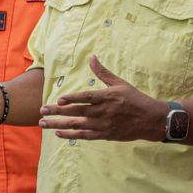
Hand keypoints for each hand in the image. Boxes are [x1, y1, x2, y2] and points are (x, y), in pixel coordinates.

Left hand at [38, 56, 166, 141]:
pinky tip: (58, 133)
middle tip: (41, 111)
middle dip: (56, 112)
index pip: (86, 98)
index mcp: (107, 97)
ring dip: (58, 125)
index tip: (58, 100)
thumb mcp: (120, 83)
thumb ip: (103, 72)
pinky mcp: (104, 135)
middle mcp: (103, 112)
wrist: (150, 120)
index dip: (72, 99)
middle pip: (76, 112)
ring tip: (43, 123)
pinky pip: (83, 135)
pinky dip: (70, 135)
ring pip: (76, 125)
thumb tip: (91, 57)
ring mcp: (103, 125)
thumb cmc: (135, 99)